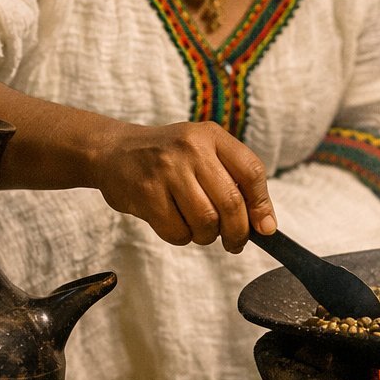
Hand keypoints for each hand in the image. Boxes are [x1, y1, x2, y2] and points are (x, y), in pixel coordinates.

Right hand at [93, 121, 275, 251]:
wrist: (114, 151)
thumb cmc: (169, 158)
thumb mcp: (204, 152)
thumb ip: (235, 181)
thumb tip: (265, 225)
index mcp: (212, 136)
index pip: (252, 172)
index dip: (262, 205)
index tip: (265, 228)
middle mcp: (191, 148)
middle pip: (231, 202)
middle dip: (237, 232)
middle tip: (235, 242)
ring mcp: (167, 169)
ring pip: (206, 221)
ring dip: (207, 235)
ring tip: (199, 228)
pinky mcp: (146, 192)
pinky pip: (177, 231)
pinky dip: (182, 236)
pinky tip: (175, 223)